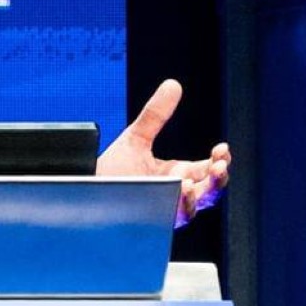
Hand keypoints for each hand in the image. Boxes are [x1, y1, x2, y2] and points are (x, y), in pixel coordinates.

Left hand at [95, 78, 230, 228]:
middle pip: (209, 193)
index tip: (221, 149)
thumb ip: (155, 115)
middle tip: (219, 166)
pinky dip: (176, 207)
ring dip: (198, 196)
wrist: (84, 191)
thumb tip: (173, 84)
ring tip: (190, 182)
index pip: (209, 170)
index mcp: (178, 174)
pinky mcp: (151, 220)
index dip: (220, 161)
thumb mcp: (136, 138)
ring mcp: (165, 210)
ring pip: (192, 209)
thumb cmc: (112, 170)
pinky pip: (169, 218)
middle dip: (217, 180)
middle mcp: (176, 194)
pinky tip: (176, 193)